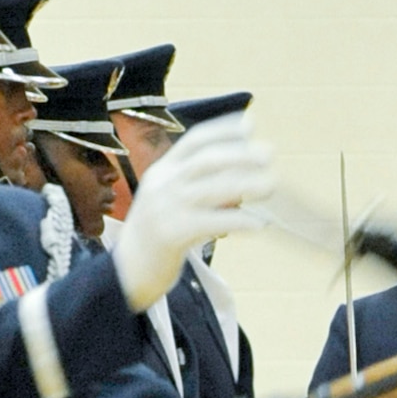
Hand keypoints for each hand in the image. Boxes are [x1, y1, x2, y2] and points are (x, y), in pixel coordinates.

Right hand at [113, 114, 275, 310]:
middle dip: (239, 154)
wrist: (125, 271)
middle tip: (268, 154)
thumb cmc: (158, 234)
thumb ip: (197, 185)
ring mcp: (165, 207)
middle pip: (205, 160)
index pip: (194, 141)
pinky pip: (212, 222)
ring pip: (211, 188)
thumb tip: (243, 176)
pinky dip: (238, 220)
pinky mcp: (171, 234)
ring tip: (271, 185)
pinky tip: (259, 224)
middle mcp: (162, 184)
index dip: (223, 130)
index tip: (250, 125)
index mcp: (162, 170)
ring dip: (245, 184)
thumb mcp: (170, 200)